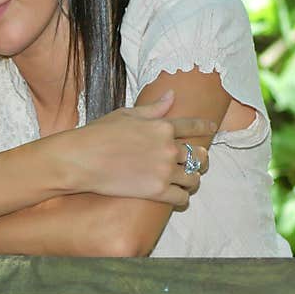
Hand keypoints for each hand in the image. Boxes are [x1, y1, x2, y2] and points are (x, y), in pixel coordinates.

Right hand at [55, 90, 212, 208]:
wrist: (80, 160)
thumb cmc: (98, 134)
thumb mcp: (126, 114)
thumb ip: (153, 108)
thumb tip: (172, 95)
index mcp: (162, 126)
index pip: (193, 126)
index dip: (206, 126)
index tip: (213, 127)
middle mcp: (168, 148)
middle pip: (199, 155)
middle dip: (200, 158)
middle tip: (197, 162)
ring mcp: (164, 171)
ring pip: (194, 178)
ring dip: (192, 180)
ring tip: (186, 182)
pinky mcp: (156, 191)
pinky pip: (182, 198)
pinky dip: (182, 198)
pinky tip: (176, 197)